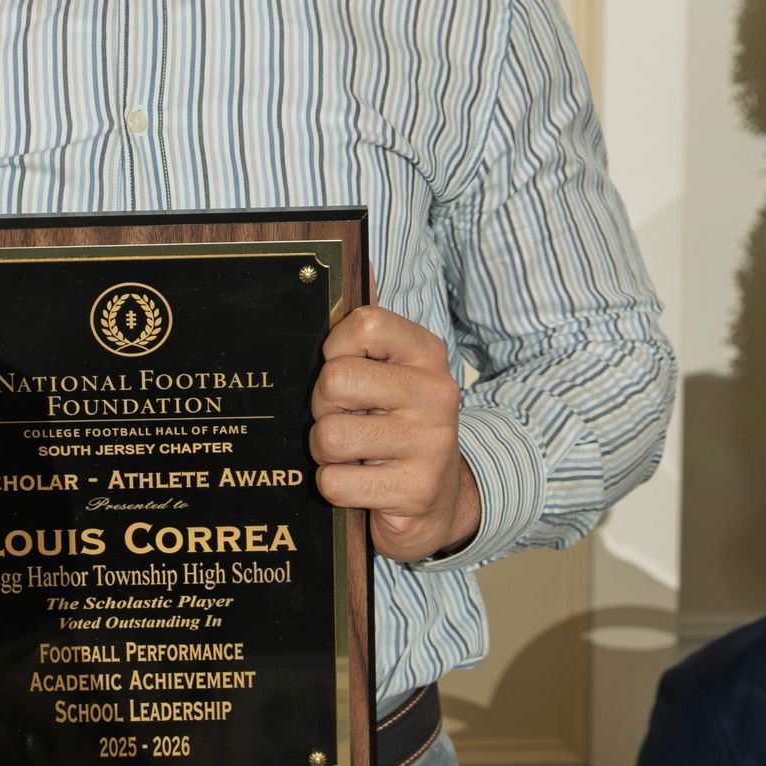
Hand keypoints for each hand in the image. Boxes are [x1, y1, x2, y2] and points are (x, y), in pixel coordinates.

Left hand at [309, 304, 479, 562]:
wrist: (443, 503)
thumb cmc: (399, 430)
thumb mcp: (391, 375)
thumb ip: (369, 329)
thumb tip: (361, 261)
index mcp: (426, 355)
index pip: (364, 324)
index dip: (335, 350)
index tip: (344, 371)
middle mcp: (435, 393)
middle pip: (334, 381)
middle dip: (322, 407)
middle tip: (344, 420)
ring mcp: (430, 443)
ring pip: (329, 437)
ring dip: (326, 453)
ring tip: (353, 455)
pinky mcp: (416, 490)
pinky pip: (335, 483)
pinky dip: (336, 488)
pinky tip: (362, 485)